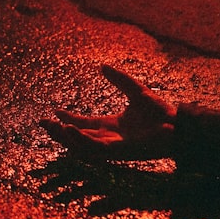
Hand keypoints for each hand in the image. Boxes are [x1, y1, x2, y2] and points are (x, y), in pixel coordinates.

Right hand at [40, 65, 175, 159]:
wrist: (176, 125)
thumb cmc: (160, 112)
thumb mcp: (136, 90)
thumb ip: (119, 79)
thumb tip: (102, 66)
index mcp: (111, 127)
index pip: (84, 124)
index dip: (68, 119)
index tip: (54, 111)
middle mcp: (108, 139)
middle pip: (77, 137)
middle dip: (58, 132)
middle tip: (43, 124)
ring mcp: (112, 147)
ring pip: (81, 146)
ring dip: (65, 138)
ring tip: (52, 127)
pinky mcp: (117, 152)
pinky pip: (93, 149)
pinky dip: (80, 140)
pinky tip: (69, 130)